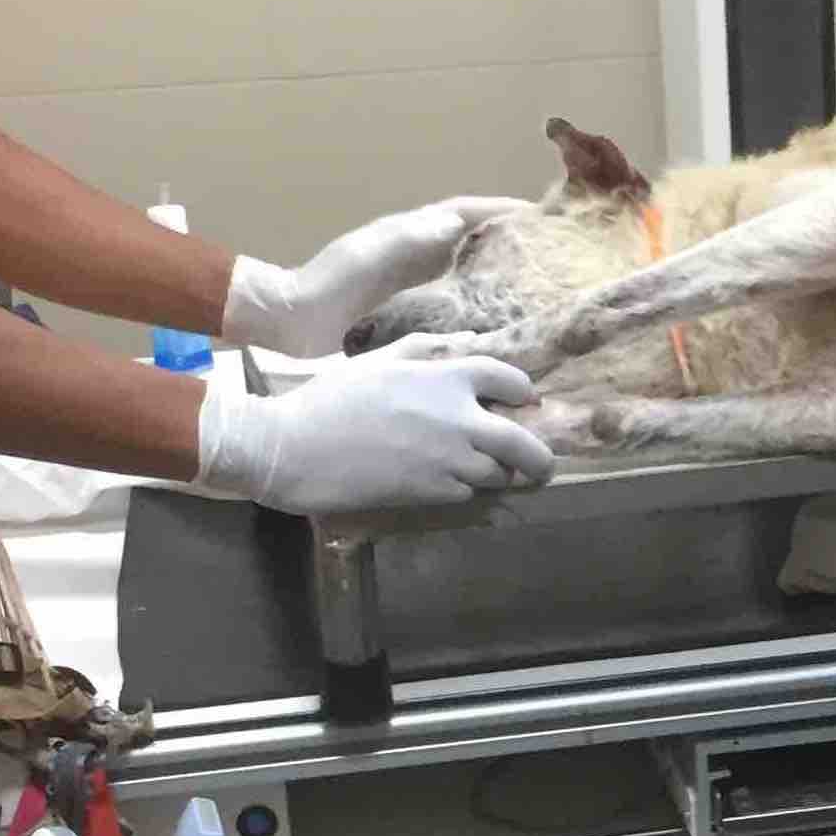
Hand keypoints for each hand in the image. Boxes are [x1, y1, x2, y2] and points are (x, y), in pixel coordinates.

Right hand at [195, 338, 556, 513]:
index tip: (527, 403)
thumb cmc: (330, 398)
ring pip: (499, 473)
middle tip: (541, 466)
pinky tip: (452, 484)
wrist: (294, 447)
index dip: (524, 393)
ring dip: (499, 474)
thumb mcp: (379, 362)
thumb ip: (425, 351)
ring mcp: (450, 459)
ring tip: (491, 474)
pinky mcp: (433, 492)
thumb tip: (466, 341)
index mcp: (446, 377)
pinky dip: (468, 490)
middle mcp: (459, 418)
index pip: (510, 380)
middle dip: (539, 457)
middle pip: (523, 442)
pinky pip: (469, 494)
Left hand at [223, 197, 535, 356]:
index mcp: (411, 232)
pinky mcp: (409, 311)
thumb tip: (460, 217)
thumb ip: (412, 234)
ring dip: (498, 271)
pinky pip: (454, 302)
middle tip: (550, 251)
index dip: (502, 209)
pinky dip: (478, 304)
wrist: (293, 320)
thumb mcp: (370, 251)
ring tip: (536, 284)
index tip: (541, 213)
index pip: (466, 211)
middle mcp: (418, 252)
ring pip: (467, 269)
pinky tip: (499, 322)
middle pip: (473, 238)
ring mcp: (414, 282)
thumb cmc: (330, 281)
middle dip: (509, 238)